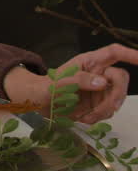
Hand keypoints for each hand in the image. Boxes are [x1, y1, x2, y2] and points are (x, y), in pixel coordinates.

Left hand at [5, 43, 137, 123]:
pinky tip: (83, 117)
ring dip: (103, 111)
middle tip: (103, 110)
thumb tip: (103, 82)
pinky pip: (109, 111)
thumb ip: (79, 80)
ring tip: (84, 115)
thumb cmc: (47, 87)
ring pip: (117, 98)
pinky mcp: (100, 103)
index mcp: (90, 61)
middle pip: (121, 79)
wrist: (41, 104)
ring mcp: (101, 89)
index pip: (114, 52)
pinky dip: (98, 117)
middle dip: (115, 96)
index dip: (130, 54)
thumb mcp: (58, 82)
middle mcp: (99, 73)